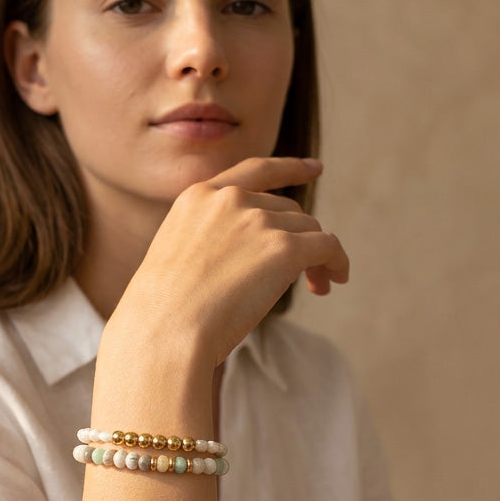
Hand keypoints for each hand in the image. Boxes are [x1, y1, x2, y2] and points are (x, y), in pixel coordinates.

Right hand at [115, 156, 348, 367]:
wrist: (165, 332)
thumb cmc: (163, 314)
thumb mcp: (176, 258)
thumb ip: (207, 242)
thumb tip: (247, 259)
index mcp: (197, 197)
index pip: (254, 172)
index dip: (289, 168)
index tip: (314, 168)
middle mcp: (229, 200)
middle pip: (286, 210)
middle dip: (299, 238)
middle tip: (306, 273)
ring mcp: (257, 220)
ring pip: (308, 230)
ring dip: (317, 257)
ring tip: (319, 286)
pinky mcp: (284, 247)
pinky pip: (327, 247)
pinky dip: (336, 262)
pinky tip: (334, 281)